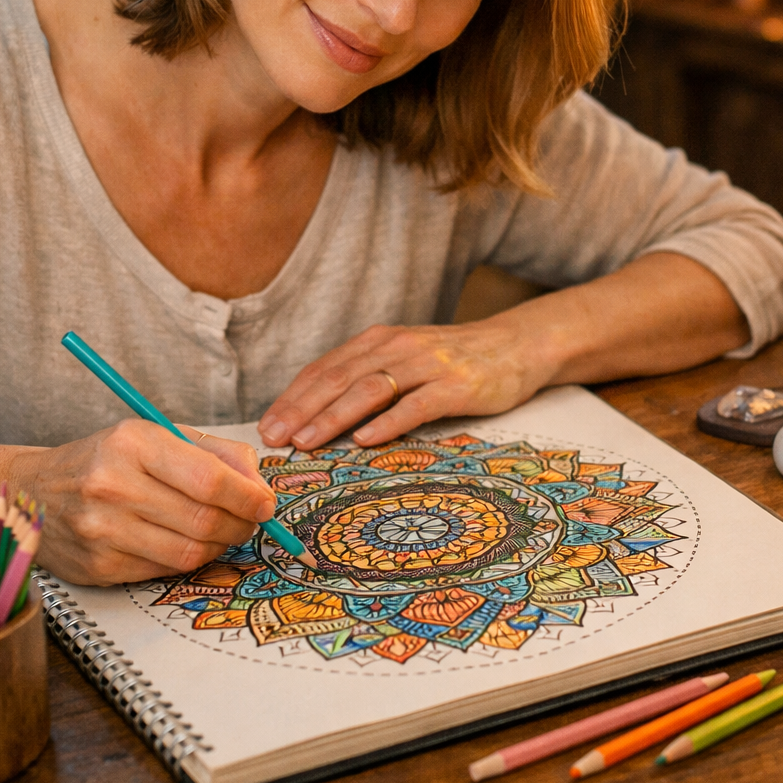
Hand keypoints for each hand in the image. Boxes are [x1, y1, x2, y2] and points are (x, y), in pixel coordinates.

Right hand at [22, 420, 276, 585]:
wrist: (32, 491)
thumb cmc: (109, 459)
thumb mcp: (158, 436)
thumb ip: (217, 455)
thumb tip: (261, 488)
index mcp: (133, 443)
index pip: (210, 479)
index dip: (249, 497)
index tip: (266, 504)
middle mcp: (113, 486)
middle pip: (205, 520)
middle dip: (241, 525)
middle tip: (250, 521)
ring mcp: (102, 530)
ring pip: (189, 552)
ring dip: (219, 546)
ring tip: (220, 531)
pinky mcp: (97, 566)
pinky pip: (164, 571)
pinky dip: (186, 560)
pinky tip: (184, 543)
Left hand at [258, 320, 554, 450]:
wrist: (515, 345)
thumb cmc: (454, 362)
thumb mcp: (405, 360)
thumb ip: (368, 379)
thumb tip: (319, 415)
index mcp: (378, 341)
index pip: (324, 369)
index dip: (293, 397)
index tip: (267, 426)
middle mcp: (397, 347)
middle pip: (339, 378)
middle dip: (302, 409)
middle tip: (275, 438)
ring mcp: (427, 365)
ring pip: (370, 389)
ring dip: (334, 416)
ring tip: (308, 441)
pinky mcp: (456, 385)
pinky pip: (416, 404)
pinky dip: (388, 421)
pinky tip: (365, 439)